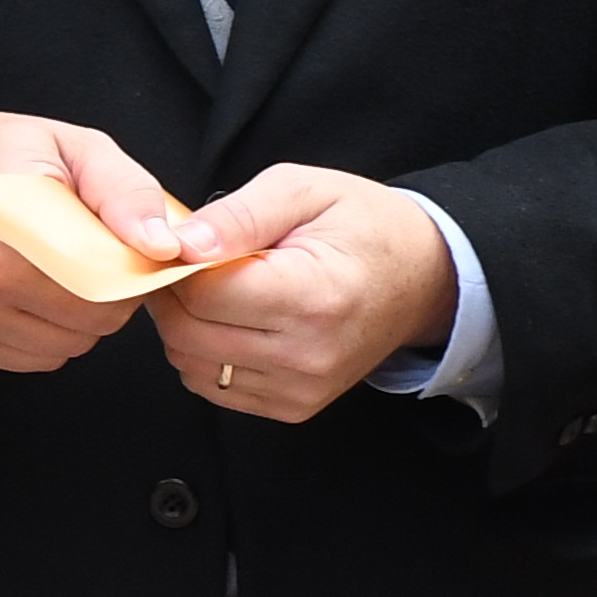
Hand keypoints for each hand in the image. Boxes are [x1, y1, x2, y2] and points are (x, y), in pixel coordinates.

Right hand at [0, 110, 196, 374]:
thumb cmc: (1, 154)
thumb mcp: (74, 147)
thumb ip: (127, 193)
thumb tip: (168, 249)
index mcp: (12, 221)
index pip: (112, 279)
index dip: (134, 266)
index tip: (127, 242)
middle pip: (97, 318)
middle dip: (113, 292)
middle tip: (91, 251)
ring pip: (72, 344)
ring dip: (82, 317)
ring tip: (58, 269)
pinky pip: (38, 358)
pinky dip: (51, 332)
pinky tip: (33, 292)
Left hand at [153, 165, 459, 421]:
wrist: (425, 276)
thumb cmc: (363, 226)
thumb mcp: (303, 190)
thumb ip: (237, 215)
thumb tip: (180, 244)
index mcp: (313, 297)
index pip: (201, 295)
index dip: (174, 264)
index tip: (181, 243)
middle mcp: (309, 354)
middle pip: (187, 333)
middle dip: (170, 295)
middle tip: (188, 263)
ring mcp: (303, 387)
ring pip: (191, 363)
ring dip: (182, 325)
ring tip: (213, 289)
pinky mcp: (295, 405)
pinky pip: (214, 386)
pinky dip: (203, 353)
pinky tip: (228, 320)